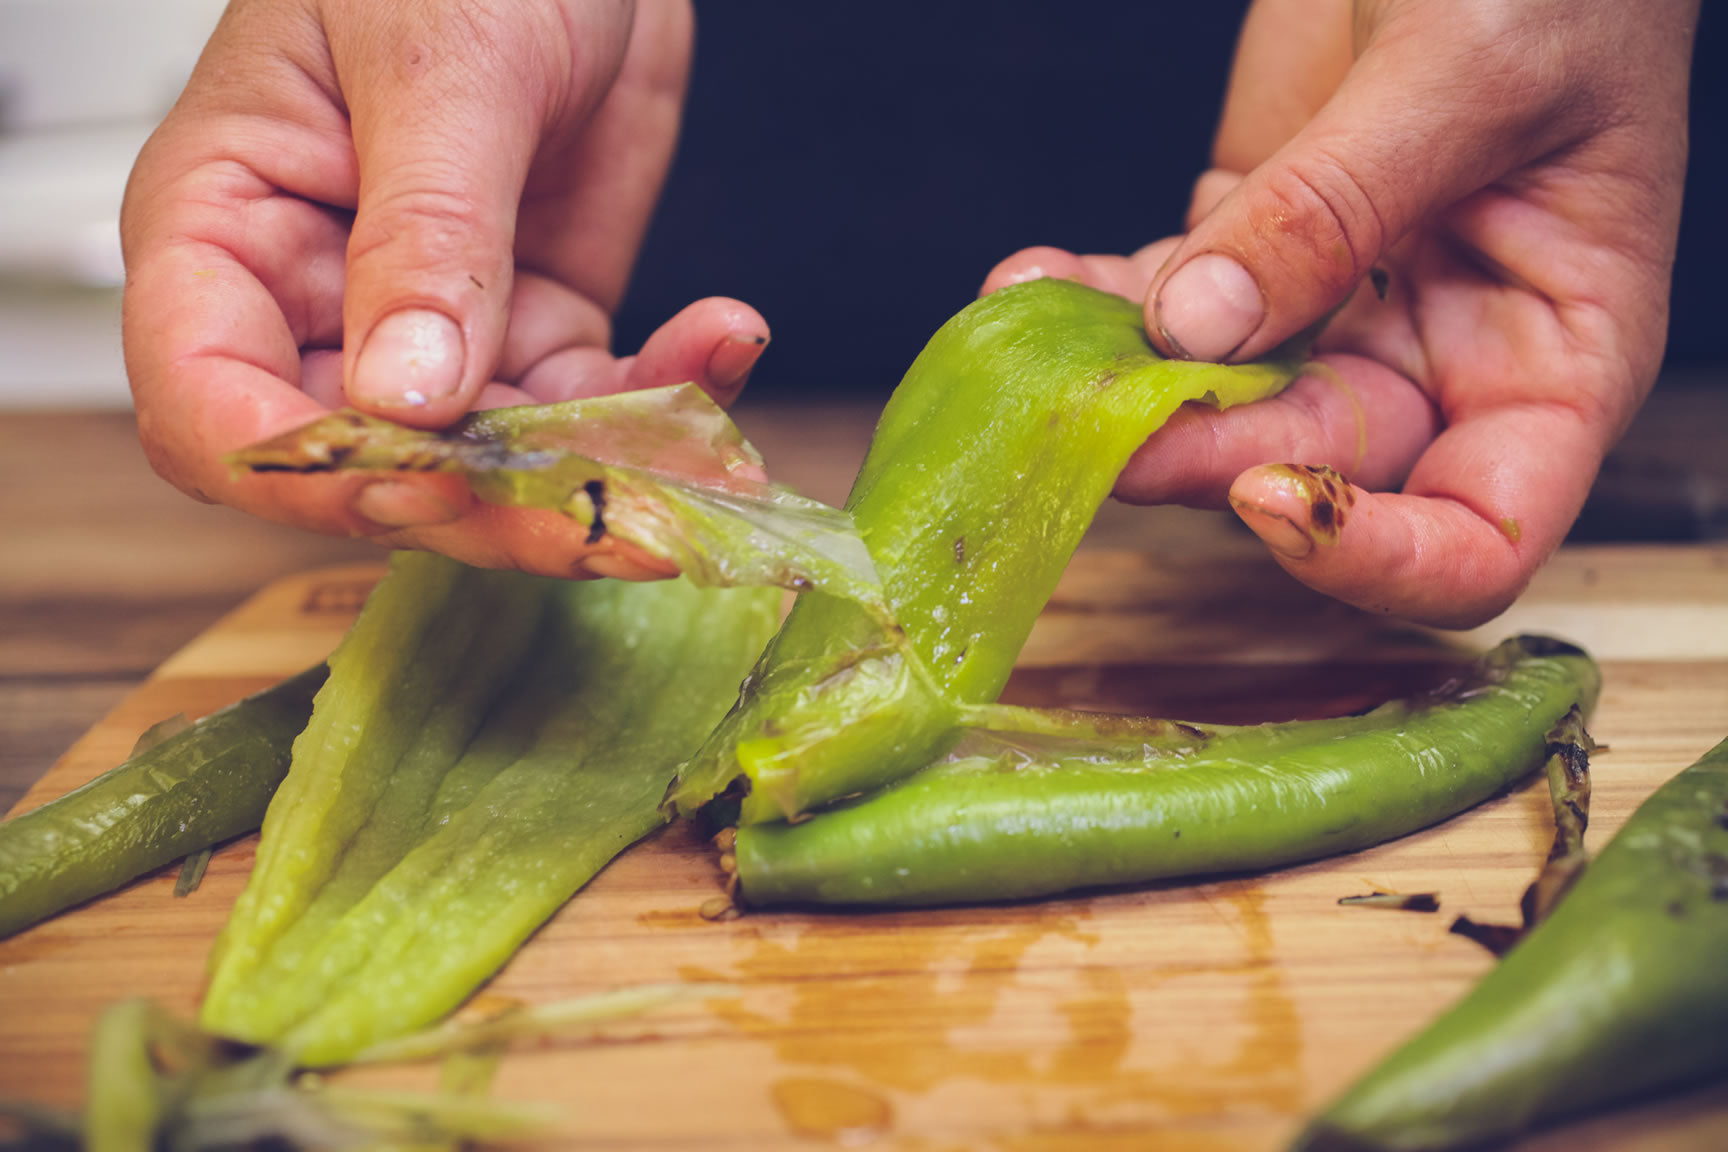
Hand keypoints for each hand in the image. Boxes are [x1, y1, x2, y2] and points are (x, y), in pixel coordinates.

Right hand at [122, 0, 768, 579]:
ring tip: (697, 465)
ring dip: (600, 478)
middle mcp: (319, 298)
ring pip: (495, 464)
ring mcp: (434, 324)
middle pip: (369, 468)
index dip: (303, 473)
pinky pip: (591, 403)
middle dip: (488, 509)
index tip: (419, 481)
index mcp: (227, 226)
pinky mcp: (536, 321)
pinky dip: (664, 397)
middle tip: (603, 521)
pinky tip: (722, 343)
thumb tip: (409, 399)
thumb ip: (426, 232)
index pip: (210, 404)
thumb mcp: (439, 63)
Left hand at [985, 0, 1696, 626]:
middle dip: (1209, 452)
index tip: (1272, 498)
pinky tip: (1030, 281)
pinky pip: (1167, 306)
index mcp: (1560, 351)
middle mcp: (1448, 353)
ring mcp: (1343, 308)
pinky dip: (1097, 302)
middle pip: (1321, 463)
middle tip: (1109, 421)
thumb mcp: (1470, 71)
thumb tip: (1205, 328)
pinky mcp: (1255, 251)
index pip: (1480, 533)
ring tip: (1047, 356)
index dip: (1377, 558)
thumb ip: (1339, 206)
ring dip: (1126, 389)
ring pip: (1223, 400)